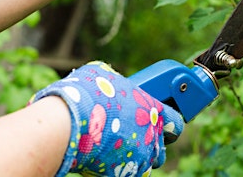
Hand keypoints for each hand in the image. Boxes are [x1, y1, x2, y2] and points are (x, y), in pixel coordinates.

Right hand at [30, 61, 183, 176]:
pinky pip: (128, 173)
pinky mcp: (124, 172)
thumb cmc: (85, 94)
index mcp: (152, 109)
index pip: (175, 122)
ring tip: (116, 149)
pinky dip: (118, 168)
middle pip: (161, 148)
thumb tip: (110, 81)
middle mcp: (151, 135)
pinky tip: (104, 158)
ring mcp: (140, 156)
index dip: (170, 123)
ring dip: (136, 158)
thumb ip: (116, 82)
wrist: (67, 122)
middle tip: (133, 138)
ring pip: (146, 164)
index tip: (163, 124)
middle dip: (149, 144)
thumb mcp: (103, 75)